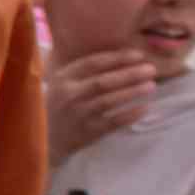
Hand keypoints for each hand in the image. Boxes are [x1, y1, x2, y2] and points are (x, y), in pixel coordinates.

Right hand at [46, 47, 157, 161]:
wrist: (43, 138)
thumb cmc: (55, 106)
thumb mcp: (59, 85)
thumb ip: (81, 73)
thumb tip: (117, 59)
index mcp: (63, 79)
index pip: (93, 63)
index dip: (118, 58)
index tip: (138, 55)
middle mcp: (70, 94)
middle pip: (104, 81)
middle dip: (130, 74)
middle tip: (151, 69)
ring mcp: (79, 114)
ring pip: (110, 100)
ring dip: (133, 92)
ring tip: (151, 85)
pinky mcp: (88, 132)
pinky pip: (113, 121)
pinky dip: (130, 114)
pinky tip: (145, 108)